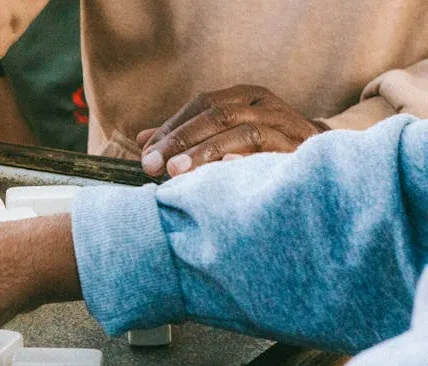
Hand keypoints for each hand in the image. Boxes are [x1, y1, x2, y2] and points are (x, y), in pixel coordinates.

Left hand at [138, 85, 326, 177]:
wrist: (319, 159)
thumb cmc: (261, 148)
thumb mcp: (224, 134)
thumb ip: (186, 136)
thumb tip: (143, 142)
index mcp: (245, 96)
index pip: (201, 104)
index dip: (171, 129)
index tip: (146, 155)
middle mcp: (266, 105)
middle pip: (218, 115)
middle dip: (181, 140)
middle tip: (153, 166)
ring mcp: (286, 127)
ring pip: (243, 132)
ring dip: (206, 152)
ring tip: (176, 171)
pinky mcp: (300, 152)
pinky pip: (272, 154)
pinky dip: (246, 161)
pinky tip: (224, 169)